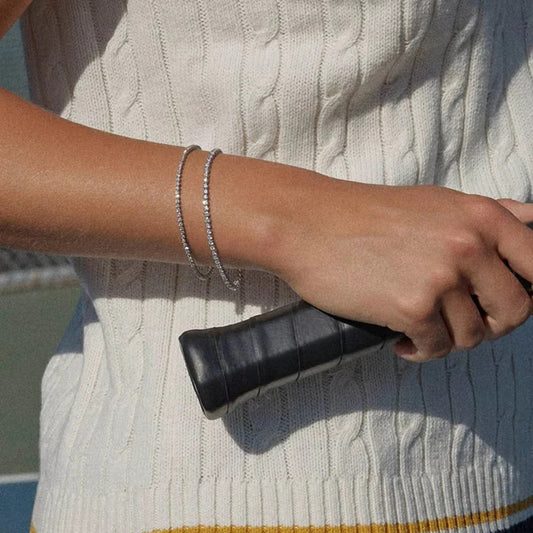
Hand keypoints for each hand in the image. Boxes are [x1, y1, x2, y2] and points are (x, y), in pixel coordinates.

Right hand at [270, 180, 532, 361]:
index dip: (528, 293)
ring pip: (473, 335)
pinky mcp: (412, 307)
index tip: (497, 303)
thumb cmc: (366, 216)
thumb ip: (489, 214)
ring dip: (448, 339)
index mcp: (481, 216)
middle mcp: (469, 245)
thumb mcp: (436, 202)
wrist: (309, 225)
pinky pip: (436, 348)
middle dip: (490, 325)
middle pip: (516, 311)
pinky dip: (420, 351)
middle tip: (459, 323)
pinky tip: (402, 341)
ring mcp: (441, 277)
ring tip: (421, 327)